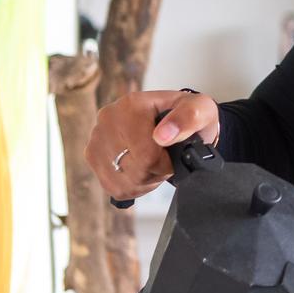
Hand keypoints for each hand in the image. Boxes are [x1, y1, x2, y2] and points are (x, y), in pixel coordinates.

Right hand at [84, 88, 220, 202]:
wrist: (175, 121)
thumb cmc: (187, 117)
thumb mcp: (200, 110)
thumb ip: (189, 118)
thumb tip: (162, 135)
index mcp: (132, 104)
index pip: (145, 154)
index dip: (165, 163)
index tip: (173, 155)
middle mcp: (108, 119)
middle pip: (133, 170)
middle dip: (155, 172)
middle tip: (165, 159)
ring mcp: (97, 138)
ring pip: (122, 182)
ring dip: (145, 181)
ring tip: (154, 164)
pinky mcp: (92, 156)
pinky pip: (114, 187)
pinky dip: (132, 186)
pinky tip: (142, 170)